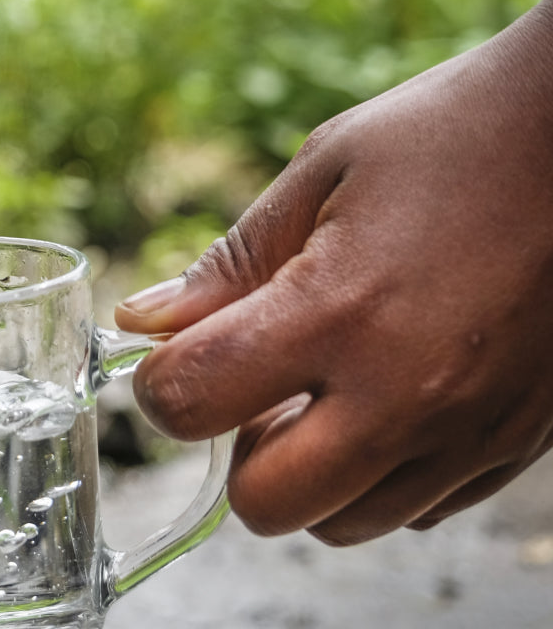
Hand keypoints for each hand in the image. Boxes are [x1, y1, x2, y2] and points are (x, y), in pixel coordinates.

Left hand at [116, 0, 552, 545]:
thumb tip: (142, 321)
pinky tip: (384, 394)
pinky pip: (418, 508)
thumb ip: (230, 262)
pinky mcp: (517, 444)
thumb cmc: (446, 134)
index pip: (193, 401)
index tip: (171, 354)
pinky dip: (378, 472)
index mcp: (339, 311)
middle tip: (250, 379)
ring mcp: (471, 430)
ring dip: (307, 470)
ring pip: (344, 523)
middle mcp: (407, 393)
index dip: (159, 383)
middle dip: (232, 449)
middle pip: (266, 503)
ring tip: (320, 385)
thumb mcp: (320, 171)